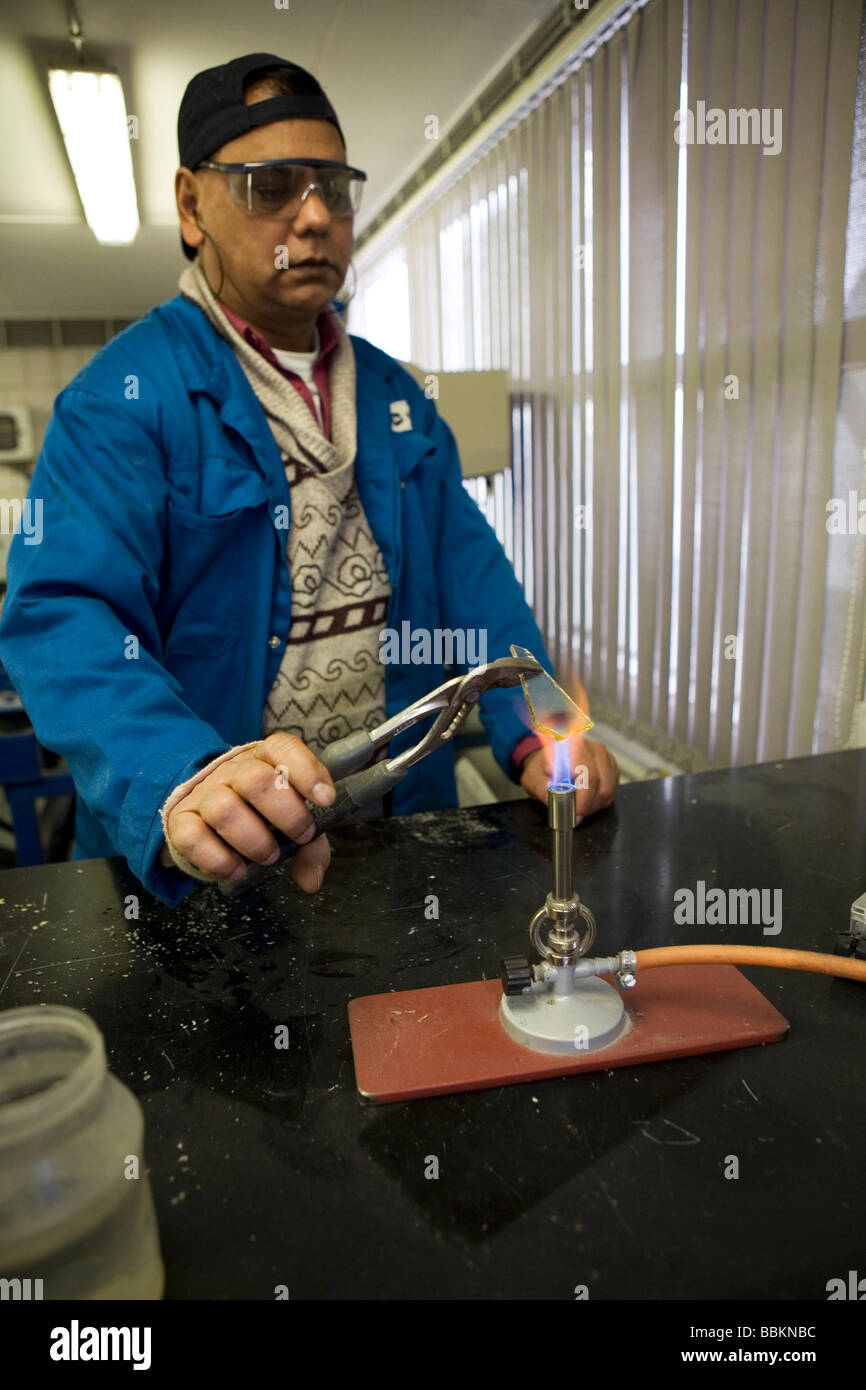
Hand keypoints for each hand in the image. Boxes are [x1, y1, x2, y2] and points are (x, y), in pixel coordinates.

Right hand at [165, 732, 333, 890]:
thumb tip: (311, 881)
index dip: (307, 771)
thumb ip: (310, 847)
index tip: (326, 799)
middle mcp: (233, 770)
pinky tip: (236, 869)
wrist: (204, 812)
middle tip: (300, 836)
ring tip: (269, 857)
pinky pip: (193, 837)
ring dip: (254, 840)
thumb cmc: (259, 814)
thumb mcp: (292, 820)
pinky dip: (218, 859)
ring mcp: (204, 793)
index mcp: (265, 759)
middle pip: (257, 780)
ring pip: (224, 809)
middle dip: (287, 814)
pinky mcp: (181, 820)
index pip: (283, 748)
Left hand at [519, 735, 618, 818]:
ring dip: (595, 805)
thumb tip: (555, 801)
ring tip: (579, 806)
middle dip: (589, 806)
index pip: (589, 776)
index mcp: (574, 746)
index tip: (575, 814)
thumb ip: (543, 790)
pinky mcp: (610, 766)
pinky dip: (600, 800)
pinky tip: (586, 799)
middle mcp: (593, 748)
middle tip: (575, 815)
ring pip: (609, 790)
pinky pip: (612, 789)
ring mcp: (605, 756)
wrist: (547, 760)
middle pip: (602, 786)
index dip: (584, 800)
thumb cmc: (540, 768)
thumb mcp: (533, 779)